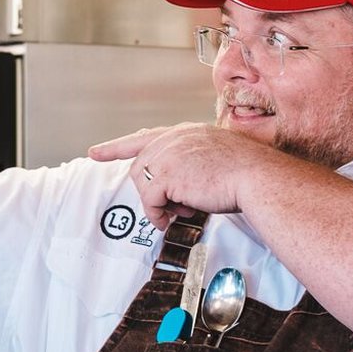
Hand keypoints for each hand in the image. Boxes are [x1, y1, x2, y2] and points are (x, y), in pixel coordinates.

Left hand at [87, 123, 276, 228]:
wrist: (256, 177)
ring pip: (143, 184)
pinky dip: (158, 214)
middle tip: (171, 207)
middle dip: (149, 190)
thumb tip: (177, 191)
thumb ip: (190, 165)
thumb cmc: (245, 173)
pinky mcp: (167, 175)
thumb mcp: (213, 158)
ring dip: (157, 203)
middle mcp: (173, 139)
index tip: (96, 152)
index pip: (144, 137)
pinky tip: (172, 218)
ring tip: (180, 211)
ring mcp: (168, 155)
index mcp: (185, 133)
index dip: (117, 146)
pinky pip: (150, 200)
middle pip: (139, 166)